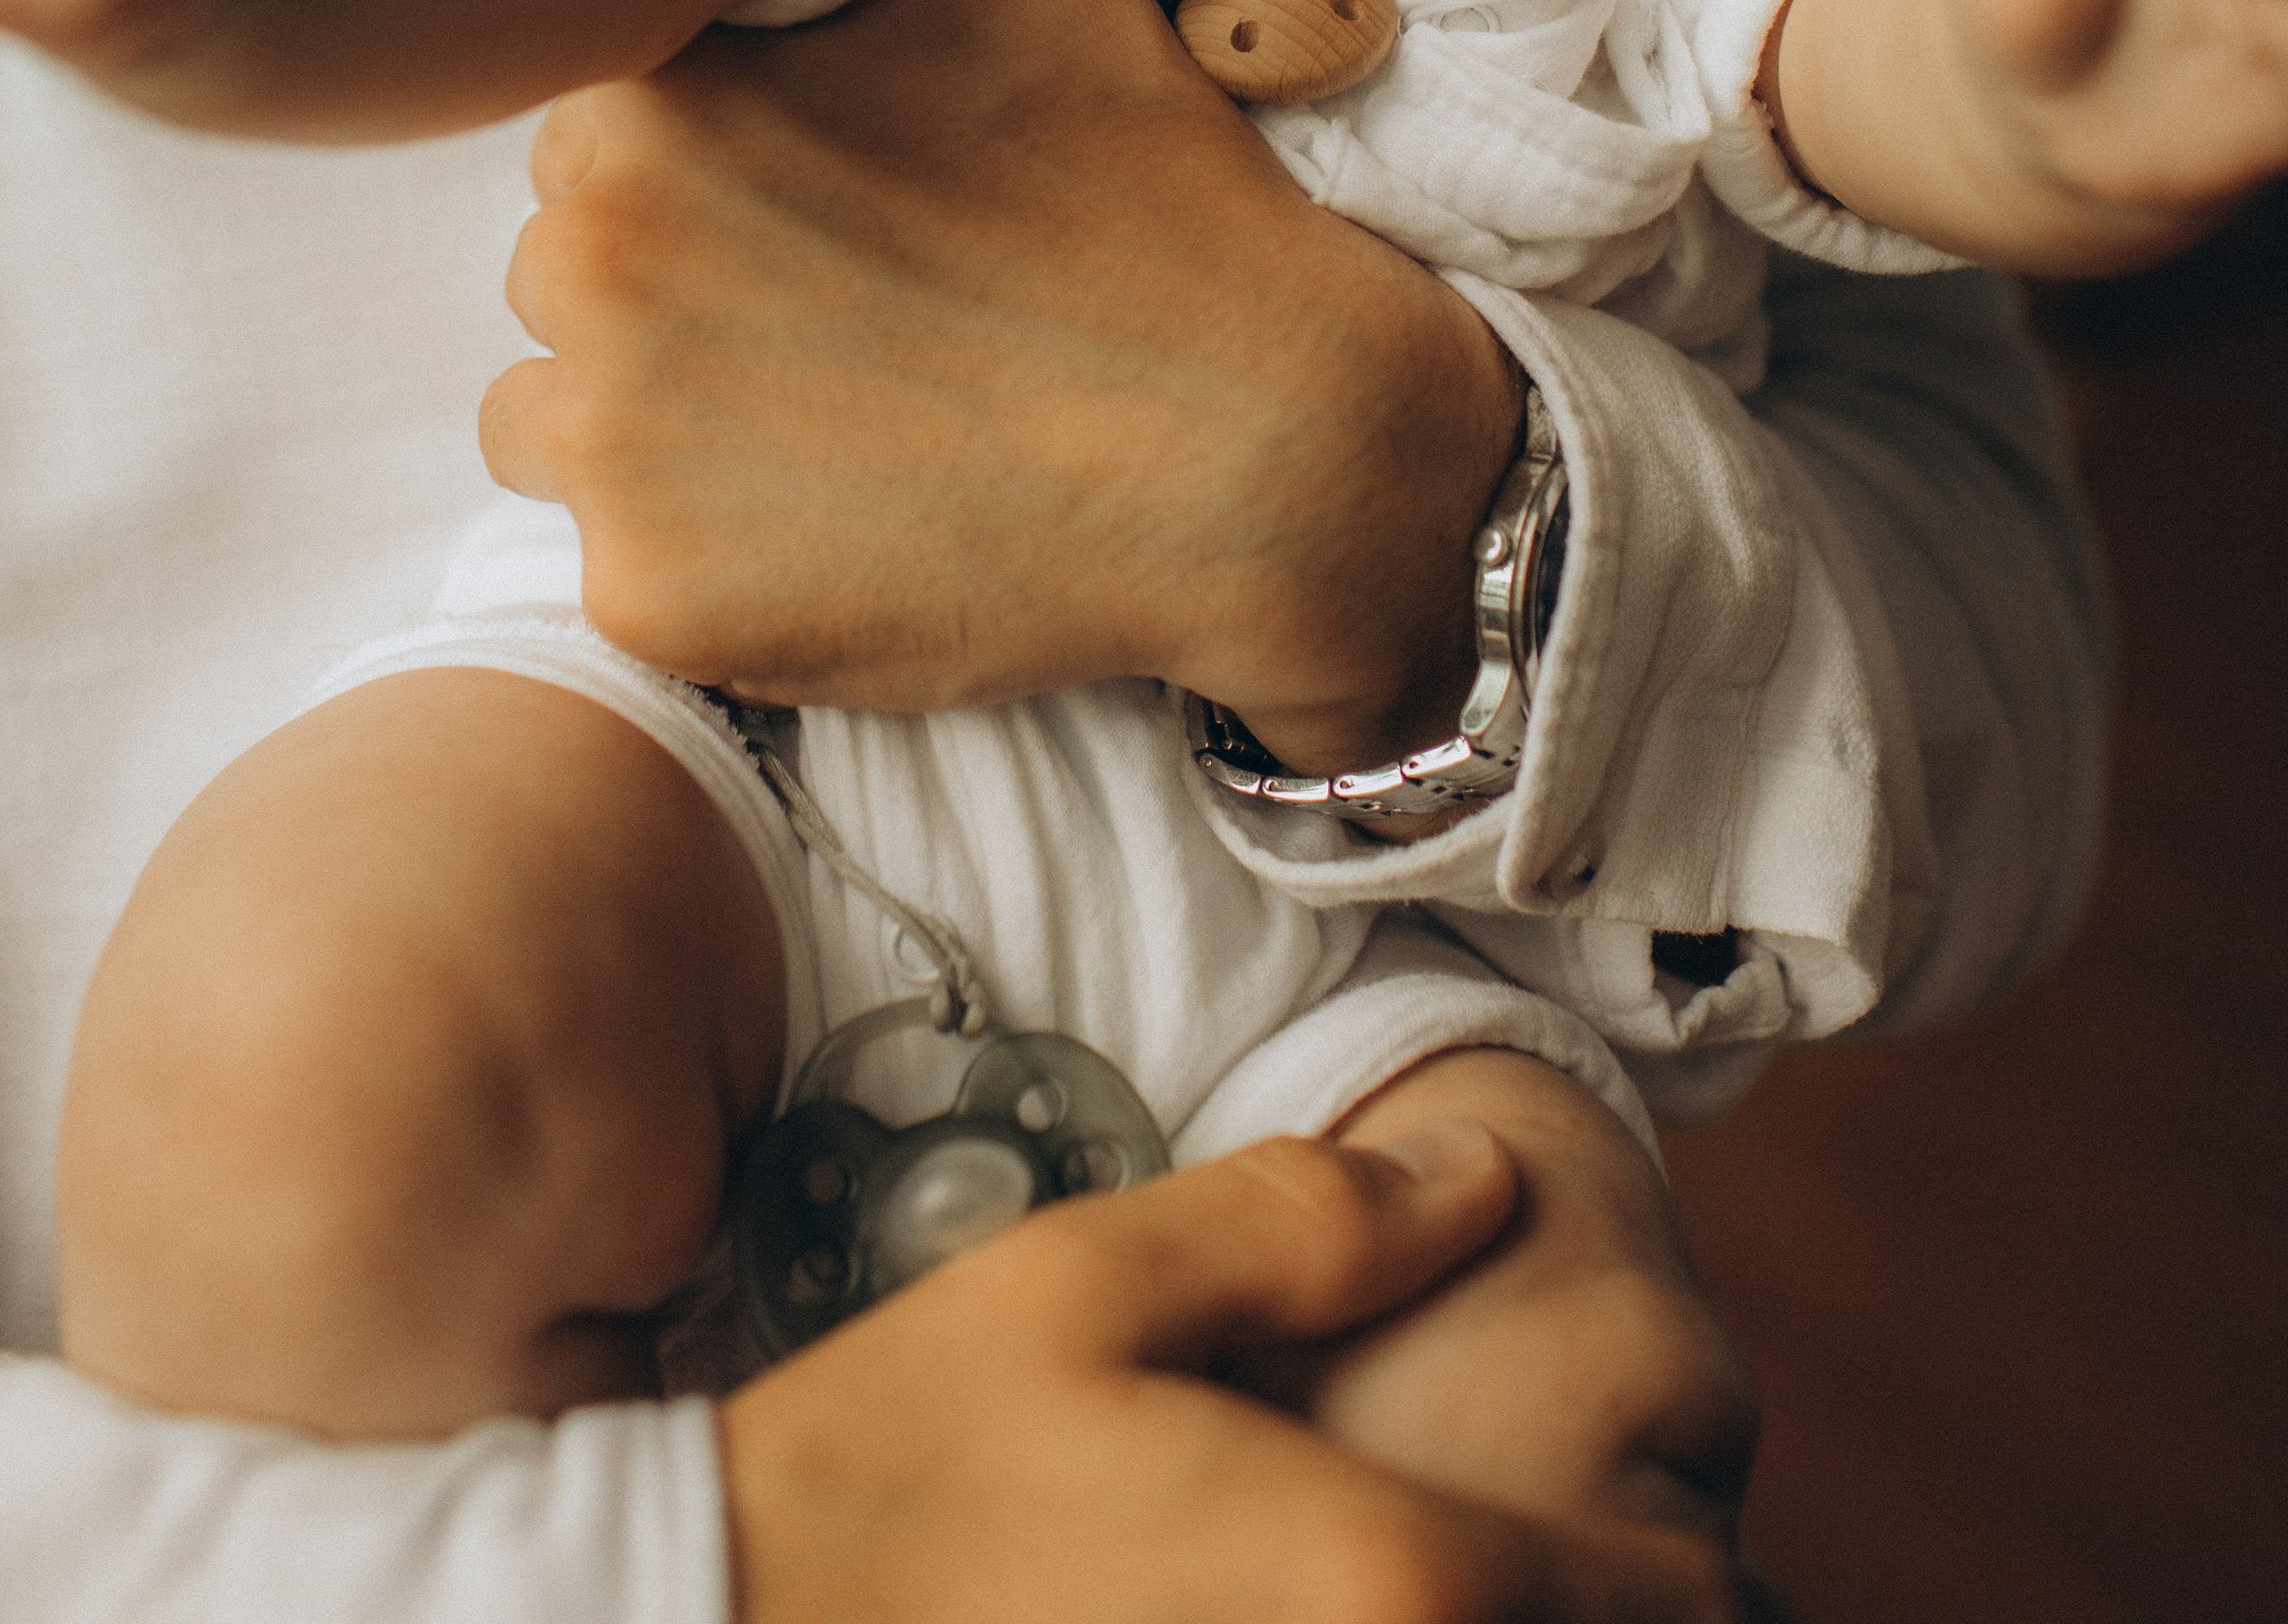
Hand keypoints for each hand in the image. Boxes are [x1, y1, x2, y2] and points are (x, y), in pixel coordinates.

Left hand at [484, 0, 1520, 767]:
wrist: (1257, 449)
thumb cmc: (1146, 198)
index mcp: (653, 101)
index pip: (594, 124)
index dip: (707, 162)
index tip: (809, 206)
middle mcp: (591, 261)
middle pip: (561, 268)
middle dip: (668, 285)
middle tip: (827, 320)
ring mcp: (610, 443)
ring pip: (547, 417)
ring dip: (648, 420)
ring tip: (818, 426)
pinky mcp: (645, 597)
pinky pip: (615, 561)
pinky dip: (705, 552)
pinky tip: (836, 529)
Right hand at [715, 1123, 1745, 1623]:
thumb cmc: (902, 1473)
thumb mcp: (1088, 1289)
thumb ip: (1305, 1225)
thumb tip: (1484, 1177)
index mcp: (1379, 1575)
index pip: (1669, 1600)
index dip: (1699, 1559)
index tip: (1666, 1514)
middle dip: (1639, 1609)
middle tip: (1599, 1560)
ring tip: (1506, 1588)